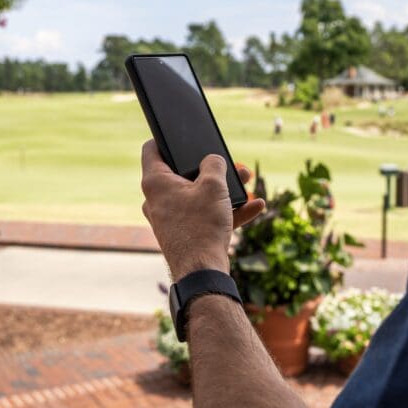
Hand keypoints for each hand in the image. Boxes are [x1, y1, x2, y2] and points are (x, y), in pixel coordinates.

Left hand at [141, 139, 265, 280]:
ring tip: (247, 183)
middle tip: (231, 164)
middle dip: (211, 168)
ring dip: (223, 189)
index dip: (167, 138)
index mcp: (155, 182)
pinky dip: (226, 210)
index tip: (182, 135)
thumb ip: (214, 164)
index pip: (152, 149)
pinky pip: (205, 215)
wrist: (203, 272)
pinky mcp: (184, 233)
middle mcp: (157, 199)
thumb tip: (213, 160)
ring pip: (197, 195)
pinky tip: (255, 207)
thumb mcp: (214, 186)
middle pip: (182, 173)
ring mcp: (170, 218)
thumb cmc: (202, 226)